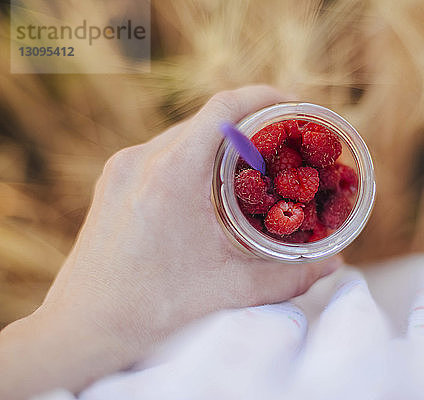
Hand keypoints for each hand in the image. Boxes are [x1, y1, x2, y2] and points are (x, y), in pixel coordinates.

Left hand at [0, 85, 339, 398]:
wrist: (84, 328)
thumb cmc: (153, 308)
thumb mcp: (230, 289)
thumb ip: (289, 275)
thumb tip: (333, 264)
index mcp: (172, 175)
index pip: (224, 109)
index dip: (265, 97)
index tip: (294, 106)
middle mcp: (142, 159)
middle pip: (207, 120)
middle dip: (250, 124)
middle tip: (284, 144)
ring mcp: (122, 167)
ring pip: (184, 135)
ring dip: (221, 142)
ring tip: (253, 165)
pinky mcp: (113, 180)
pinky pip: (162, 152)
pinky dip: (194, 157)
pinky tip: (211, 186)